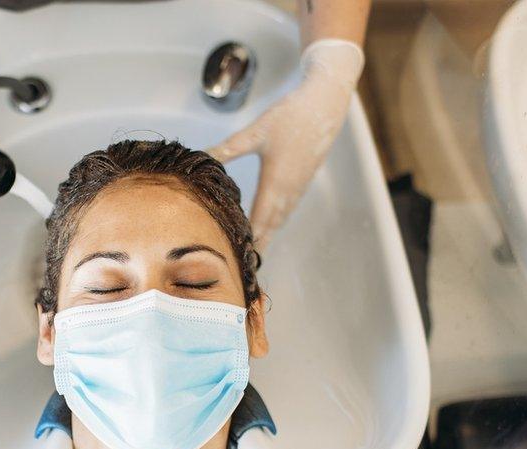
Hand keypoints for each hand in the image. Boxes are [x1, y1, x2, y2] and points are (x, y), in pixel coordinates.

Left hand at [208, 39, 363, 249]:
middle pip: (271, 226)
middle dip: (259, 245)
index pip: (259, 222)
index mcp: (275, 185)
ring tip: (257, 249)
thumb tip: (202, 156)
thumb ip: (228, 149)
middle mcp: (289, 191)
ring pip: (281, 217)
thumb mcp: (255, 132)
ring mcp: (299, 186)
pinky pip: (289, 206)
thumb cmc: (290, 116)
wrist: (324, 105)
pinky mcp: (304, 178)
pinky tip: (271, 219)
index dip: (249, 241)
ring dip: (269, 233)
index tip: (239, 259)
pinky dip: (278, 218)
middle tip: (247, 265)